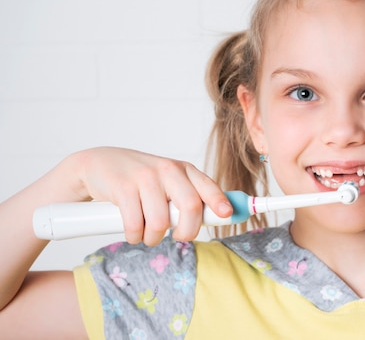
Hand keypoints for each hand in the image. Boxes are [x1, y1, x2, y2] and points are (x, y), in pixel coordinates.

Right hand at [70, 147, 231, 244]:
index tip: (227, 215)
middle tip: (178, 237)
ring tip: (147, 235)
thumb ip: (189, 196)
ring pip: (161, 222)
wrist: (98, 166)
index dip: (219, 202)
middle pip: (191, 207)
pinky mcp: (123, 187)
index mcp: (183, 170)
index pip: (208, 186)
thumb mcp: (167, 182)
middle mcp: (168, 170)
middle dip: (187, 231)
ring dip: (153, 238)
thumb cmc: (139, 180)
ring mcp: (145, 177)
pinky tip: (132, 231)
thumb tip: (219, 216)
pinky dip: (134, 236)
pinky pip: (135, 224)